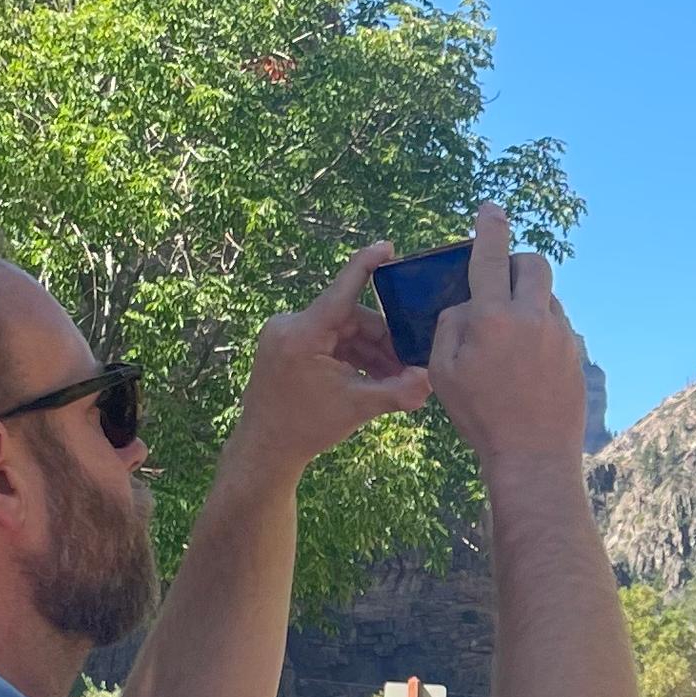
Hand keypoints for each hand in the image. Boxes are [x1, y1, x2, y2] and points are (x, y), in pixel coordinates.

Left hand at [226, 244, 431, 478]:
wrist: (265, 450)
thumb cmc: (304, 428)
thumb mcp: (357, 408)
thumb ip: (396, 391)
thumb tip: (430, 380)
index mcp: (304, 333)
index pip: (343, 289)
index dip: (367, 265)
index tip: (387, 246)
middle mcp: (290, 326)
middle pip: (351, 319)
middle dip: (382, 342)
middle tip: (409, 366)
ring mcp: (285, 335)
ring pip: (342, 333)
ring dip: (369, 353)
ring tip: (394, 379)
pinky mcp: (286, 346)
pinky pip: (328, 342)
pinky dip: (351, 357)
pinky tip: (371, 377)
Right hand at [427, 206, 590, 462]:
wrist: (533, 456)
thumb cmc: (481, 416)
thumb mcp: (444, 372)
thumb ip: (450, 326)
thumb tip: (467, 305)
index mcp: (493, 318)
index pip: (491, 256)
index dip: (489, 227)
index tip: (490, 208)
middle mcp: (532, 318)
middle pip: (533, 263)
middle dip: (517, 262)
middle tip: (501, 281)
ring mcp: (560, 334)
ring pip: (547, 296)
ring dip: (528, 301)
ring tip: (510, 338)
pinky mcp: (576, 353)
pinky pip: (558, 325)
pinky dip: (541, 330)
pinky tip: (529, 363)